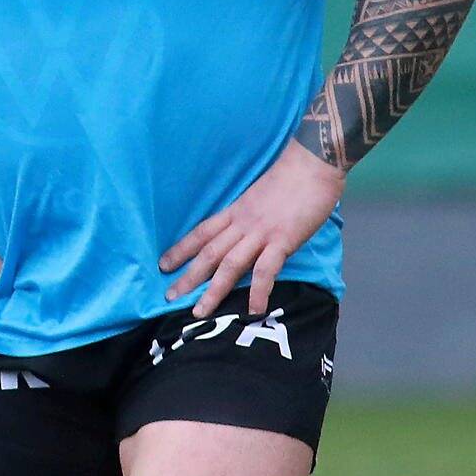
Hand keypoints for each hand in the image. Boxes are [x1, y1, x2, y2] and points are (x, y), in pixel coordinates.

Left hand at [161, 139, 344, 316]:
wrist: (312, 164)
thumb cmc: (291, 177)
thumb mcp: (259, 195)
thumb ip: (249, 214)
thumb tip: (245, 231)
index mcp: (235, 212)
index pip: (201, 233)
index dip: (181, 250)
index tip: (163, 265)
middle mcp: (242, 224)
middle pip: (208, 253)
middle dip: (187, 277)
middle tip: (168, 297)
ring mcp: (261, 233)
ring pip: (229, 265)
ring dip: (213, 290)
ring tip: (200, 312)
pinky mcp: (283, 240)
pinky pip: (266, 270)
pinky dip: (258, 291)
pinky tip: (253, 310)